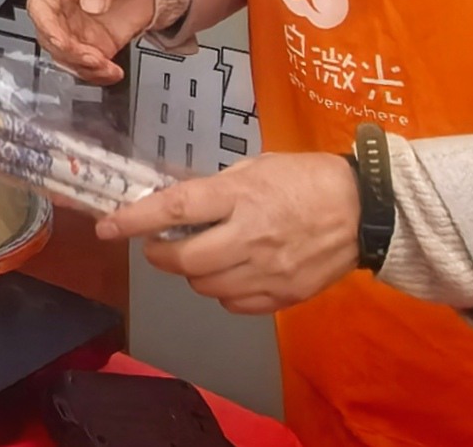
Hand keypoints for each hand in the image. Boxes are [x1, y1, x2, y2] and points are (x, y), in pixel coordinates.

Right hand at [26, 0, 155, 83]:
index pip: (39, 6)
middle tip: (94, 57)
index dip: (47, 27)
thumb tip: (91, 5)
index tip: (62, 41)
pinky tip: (112, 72)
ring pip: (66, 57)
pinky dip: (98, 74)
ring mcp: (76, 30)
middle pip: (50, 38)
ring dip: (84, 68)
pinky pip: (87, 66)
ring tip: (106, 67)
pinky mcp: (94, 45)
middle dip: (70, 53)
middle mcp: (60, 10)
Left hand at [100, 153, 359, 314]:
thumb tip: (180, 205)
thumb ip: (219, 188)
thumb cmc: (307, 178)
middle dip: (161, 255)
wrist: (365, 209)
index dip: (134, 219)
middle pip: (184, 260)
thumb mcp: (257, 167)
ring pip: (206, 287)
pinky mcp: (285, 296)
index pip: (175, 208)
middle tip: (159, 245)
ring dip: (192, 274)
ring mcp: (269, 271)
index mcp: (241, 196)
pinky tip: (232, 274)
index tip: (107, 227)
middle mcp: (250, 237)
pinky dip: (224, 292)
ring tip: (202, 256)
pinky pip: (235, 304)